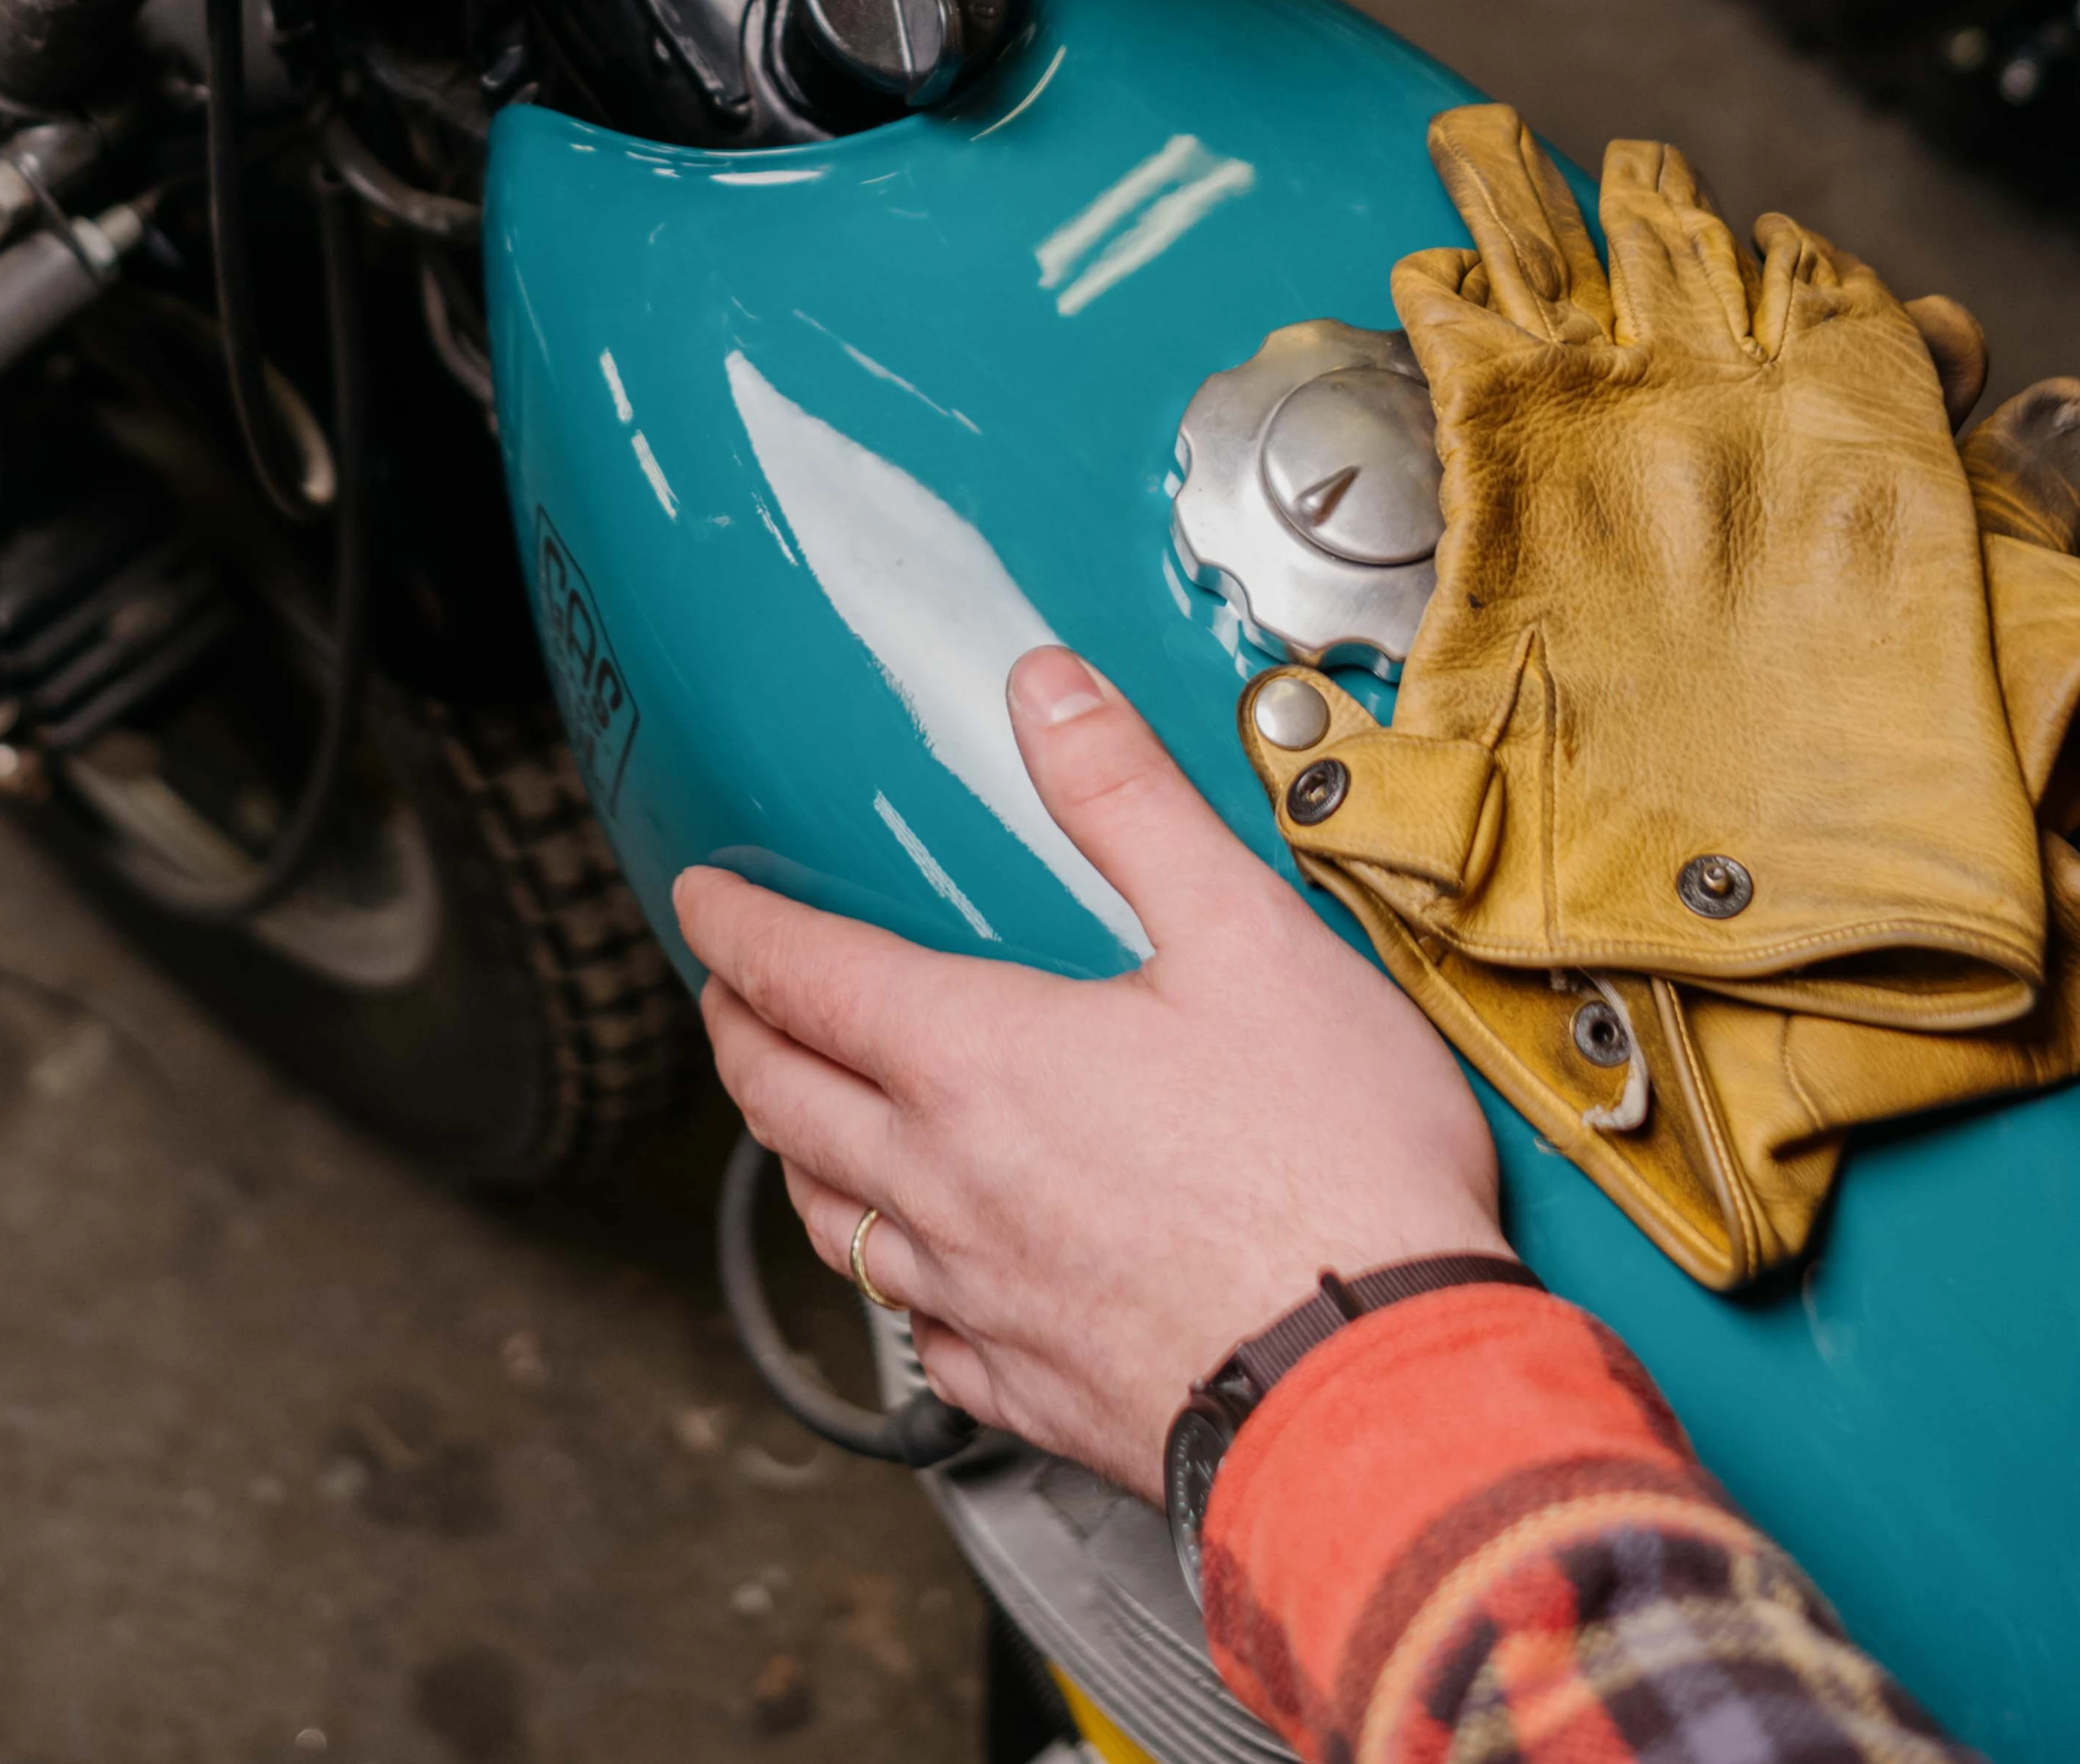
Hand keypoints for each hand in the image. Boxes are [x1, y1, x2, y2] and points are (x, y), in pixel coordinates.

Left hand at [675, 646, 1505, 1497]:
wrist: (1378, 1387)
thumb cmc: (1332, 1171)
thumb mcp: (1245, 935)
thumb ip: (1129, 803)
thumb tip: (1047, 689)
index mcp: (975, 1062)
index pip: (802, 975)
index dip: (735, 928)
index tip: (701, 902)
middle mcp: (944, 1185)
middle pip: (781, 1098)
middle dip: (737, 1032)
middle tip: (727, 998)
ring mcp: (976, 1297)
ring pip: (829, 1220)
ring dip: (793, 1153)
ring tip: (797, 1120)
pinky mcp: (1029, 1389)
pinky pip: (915, 1334)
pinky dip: (893, 1288)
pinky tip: (918, 1281)